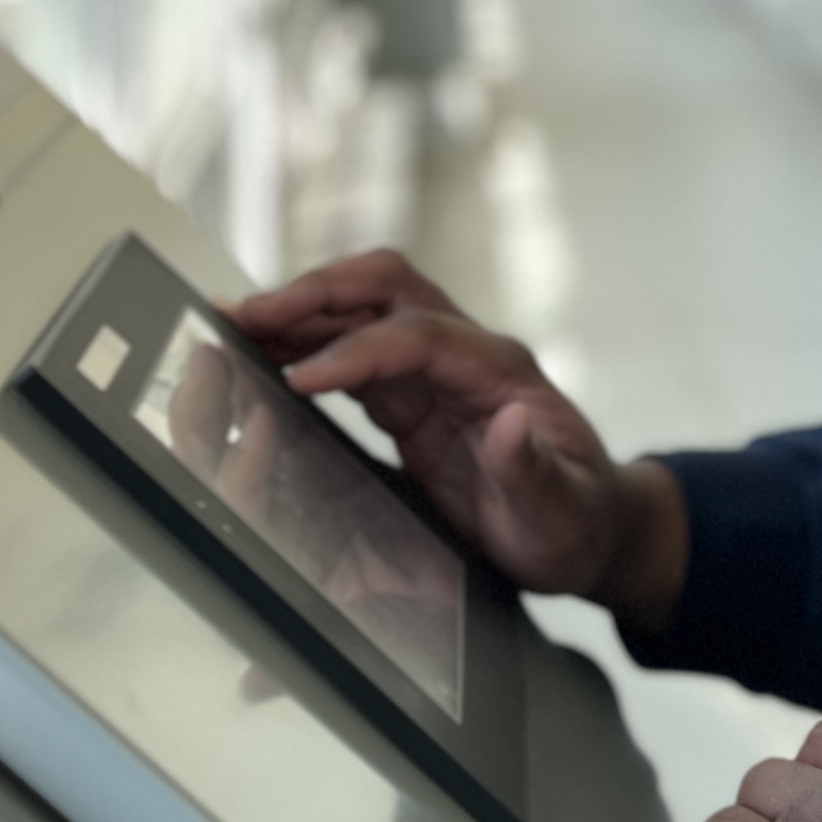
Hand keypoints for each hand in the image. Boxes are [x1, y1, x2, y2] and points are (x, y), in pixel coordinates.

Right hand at [225, 249, 687, 628]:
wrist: (585, 531)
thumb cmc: (575, 521)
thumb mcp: (562, 509)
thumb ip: (535, 470)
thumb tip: (512, 422)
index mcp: (502, 371)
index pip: (420, 336)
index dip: (358, 350)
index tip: (302, 377)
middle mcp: (466, 356)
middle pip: (386, 289)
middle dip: (318, 293)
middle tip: (249, 314)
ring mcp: (437, 373)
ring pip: (362, 314)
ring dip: (302, 313)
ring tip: (235, 326)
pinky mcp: (413, 400)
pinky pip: (353, 356)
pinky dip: (307, 350)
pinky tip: (265, 359)